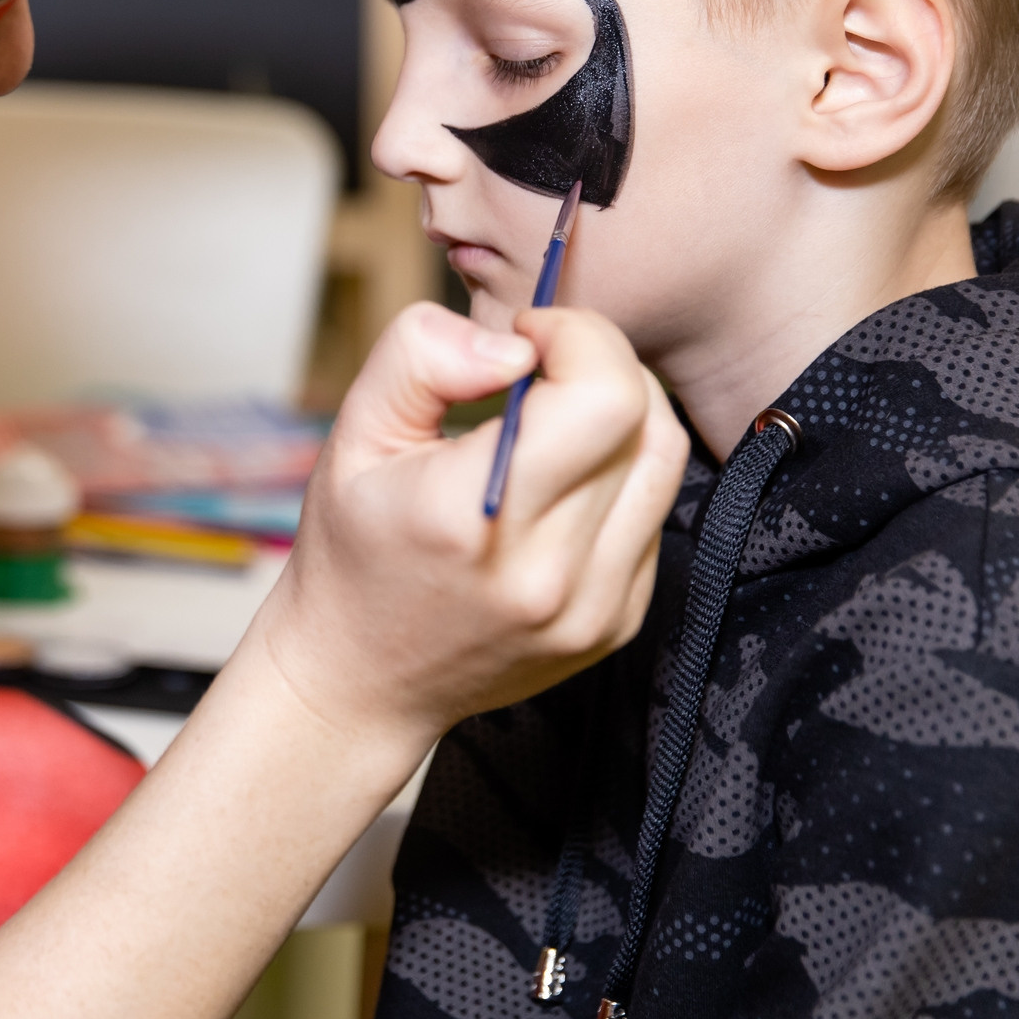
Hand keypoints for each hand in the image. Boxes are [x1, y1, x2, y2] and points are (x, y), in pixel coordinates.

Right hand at [246, 300, 686, 752]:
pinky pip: (654, 514)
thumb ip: (419, 359)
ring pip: (665, 461)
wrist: (361, 681)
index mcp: (475, 518)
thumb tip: (512, 345)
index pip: (603, 396)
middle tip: (540, 366)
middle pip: (643, 420)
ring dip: (622, 412)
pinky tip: (561, 479)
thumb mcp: (354, 435)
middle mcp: (548, 572)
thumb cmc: (353, 552)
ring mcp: (594, 607)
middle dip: (598, 363)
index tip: (526, 339)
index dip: (577, 337)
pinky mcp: (617, 622)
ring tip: (557, 412)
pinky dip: (620, 473)